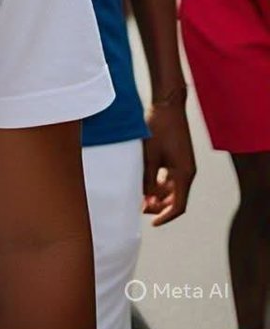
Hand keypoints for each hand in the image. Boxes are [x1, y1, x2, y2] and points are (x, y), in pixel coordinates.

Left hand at [142, 97, 195, 224]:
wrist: (166, 105)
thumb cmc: (158, 128)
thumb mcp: (149, 156)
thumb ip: (147, 178)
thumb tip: (145, 198)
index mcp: (184, 174)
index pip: (179, 206)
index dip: (165, 217)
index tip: (153, 223)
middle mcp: (187, 172)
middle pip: (176, 199)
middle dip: (160, 207)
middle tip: (141, 207)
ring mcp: (183, 165)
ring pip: (172, 189)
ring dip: (158, 195)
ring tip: (140, 196)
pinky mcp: (178, 157)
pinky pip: (170, 178)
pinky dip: (159, 183)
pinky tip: (145, 183)